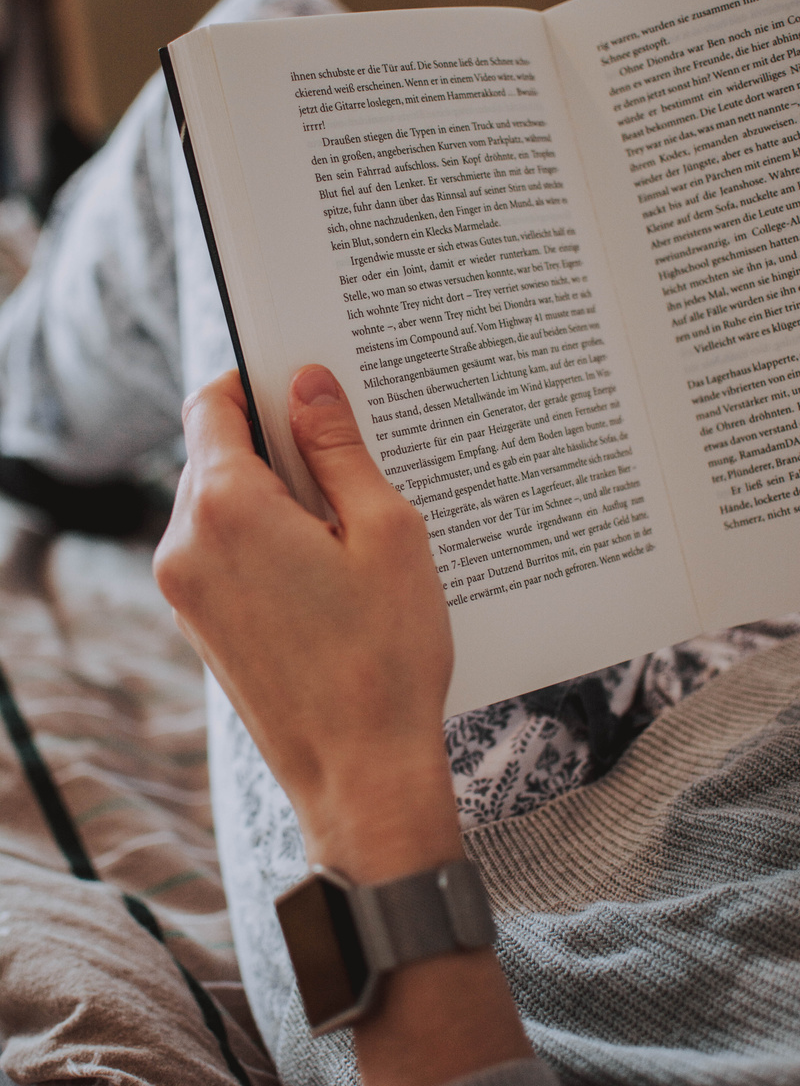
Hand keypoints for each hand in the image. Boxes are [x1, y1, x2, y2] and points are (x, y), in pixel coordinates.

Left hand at [153, 366, 458, 877]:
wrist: (359, 775)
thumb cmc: (385, 657)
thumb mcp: (385, 531)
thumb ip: (339, 448)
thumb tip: (309, 386)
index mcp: (226, 507)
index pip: (213, 405)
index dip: (254, 382)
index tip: (298, 384)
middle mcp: (186, 544)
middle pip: (215, 453)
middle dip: (272, 442)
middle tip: (344, 456)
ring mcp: (184, 590)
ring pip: (216, 503)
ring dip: (270, 493)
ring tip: (343, 522)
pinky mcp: (197, 624)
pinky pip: (218, 550)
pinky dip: (259, 537)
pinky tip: (321, 566)